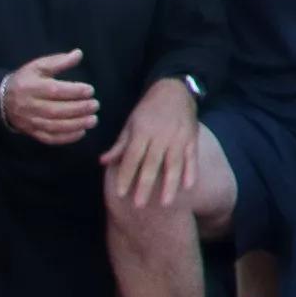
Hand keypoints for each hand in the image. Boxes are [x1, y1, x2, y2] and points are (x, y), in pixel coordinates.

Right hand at [0, 49, 98, 144]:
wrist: (2, 99)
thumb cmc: (26, 80)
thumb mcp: (39, 66)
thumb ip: (59, 61)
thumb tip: (79, 54)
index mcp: (32, 88)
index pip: (54, 91)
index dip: (74, 91)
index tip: (90, 90)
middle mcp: (30, 106)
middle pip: (55, 111)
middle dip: (78, 109)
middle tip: (95, 105)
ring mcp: (30, 121)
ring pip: (53, 126)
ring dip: (75, 125)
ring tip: (93, 120)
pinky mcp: (32, 132)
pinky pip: (49, 138)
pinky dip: (66, 138)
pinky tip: (81, 132)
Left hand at [101, 78, 200, 205]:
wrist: (175, 90)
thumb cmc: (148, 109)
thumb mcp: (131, 123)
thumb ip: (120, 145)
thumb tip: (103, 162)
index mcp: (142, 132)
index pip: (132, 158)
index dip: (125, 176)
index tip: (120, 194)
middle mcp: (160, 136)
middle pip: (151, 164)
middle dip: (144, 185)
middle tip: (138, 206)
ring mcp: (178, 138)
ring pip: (173, 164)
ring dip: (169, 185)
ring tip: (165, 204)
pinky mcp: (192, 138)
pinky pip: (192, 157)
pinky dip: (191, 172)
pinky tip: (188, 187)